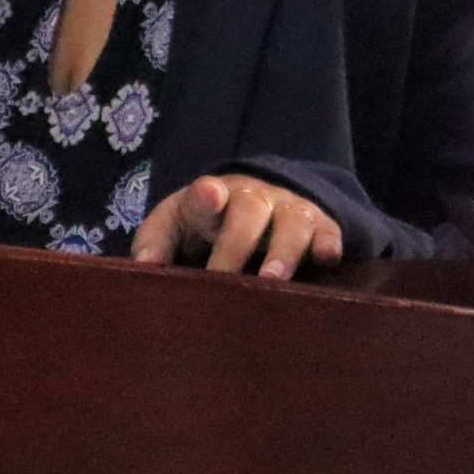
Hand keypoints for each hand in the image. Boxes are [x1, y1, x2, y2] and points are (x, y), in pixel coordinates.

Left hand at [131, 174, 341, 278]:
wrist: (254, 200)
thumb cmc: (205, 223)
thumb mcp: (174, 225)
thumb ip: (155, 243)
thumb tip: (144, 268)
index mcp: (212, 197)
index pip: (206, 194)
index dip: (207, 196)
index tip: (209, 194)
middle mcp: (253, 198)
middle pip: (248, 211)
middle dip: (238, 243)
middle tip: (225, 276)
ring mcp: (289, 209)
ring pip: (292, 223)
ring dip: (283, 250)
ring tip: (273, 279)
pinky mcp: (320, 226)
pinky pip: (329, 233)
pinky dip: (329, 244)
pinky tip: (328, 259)